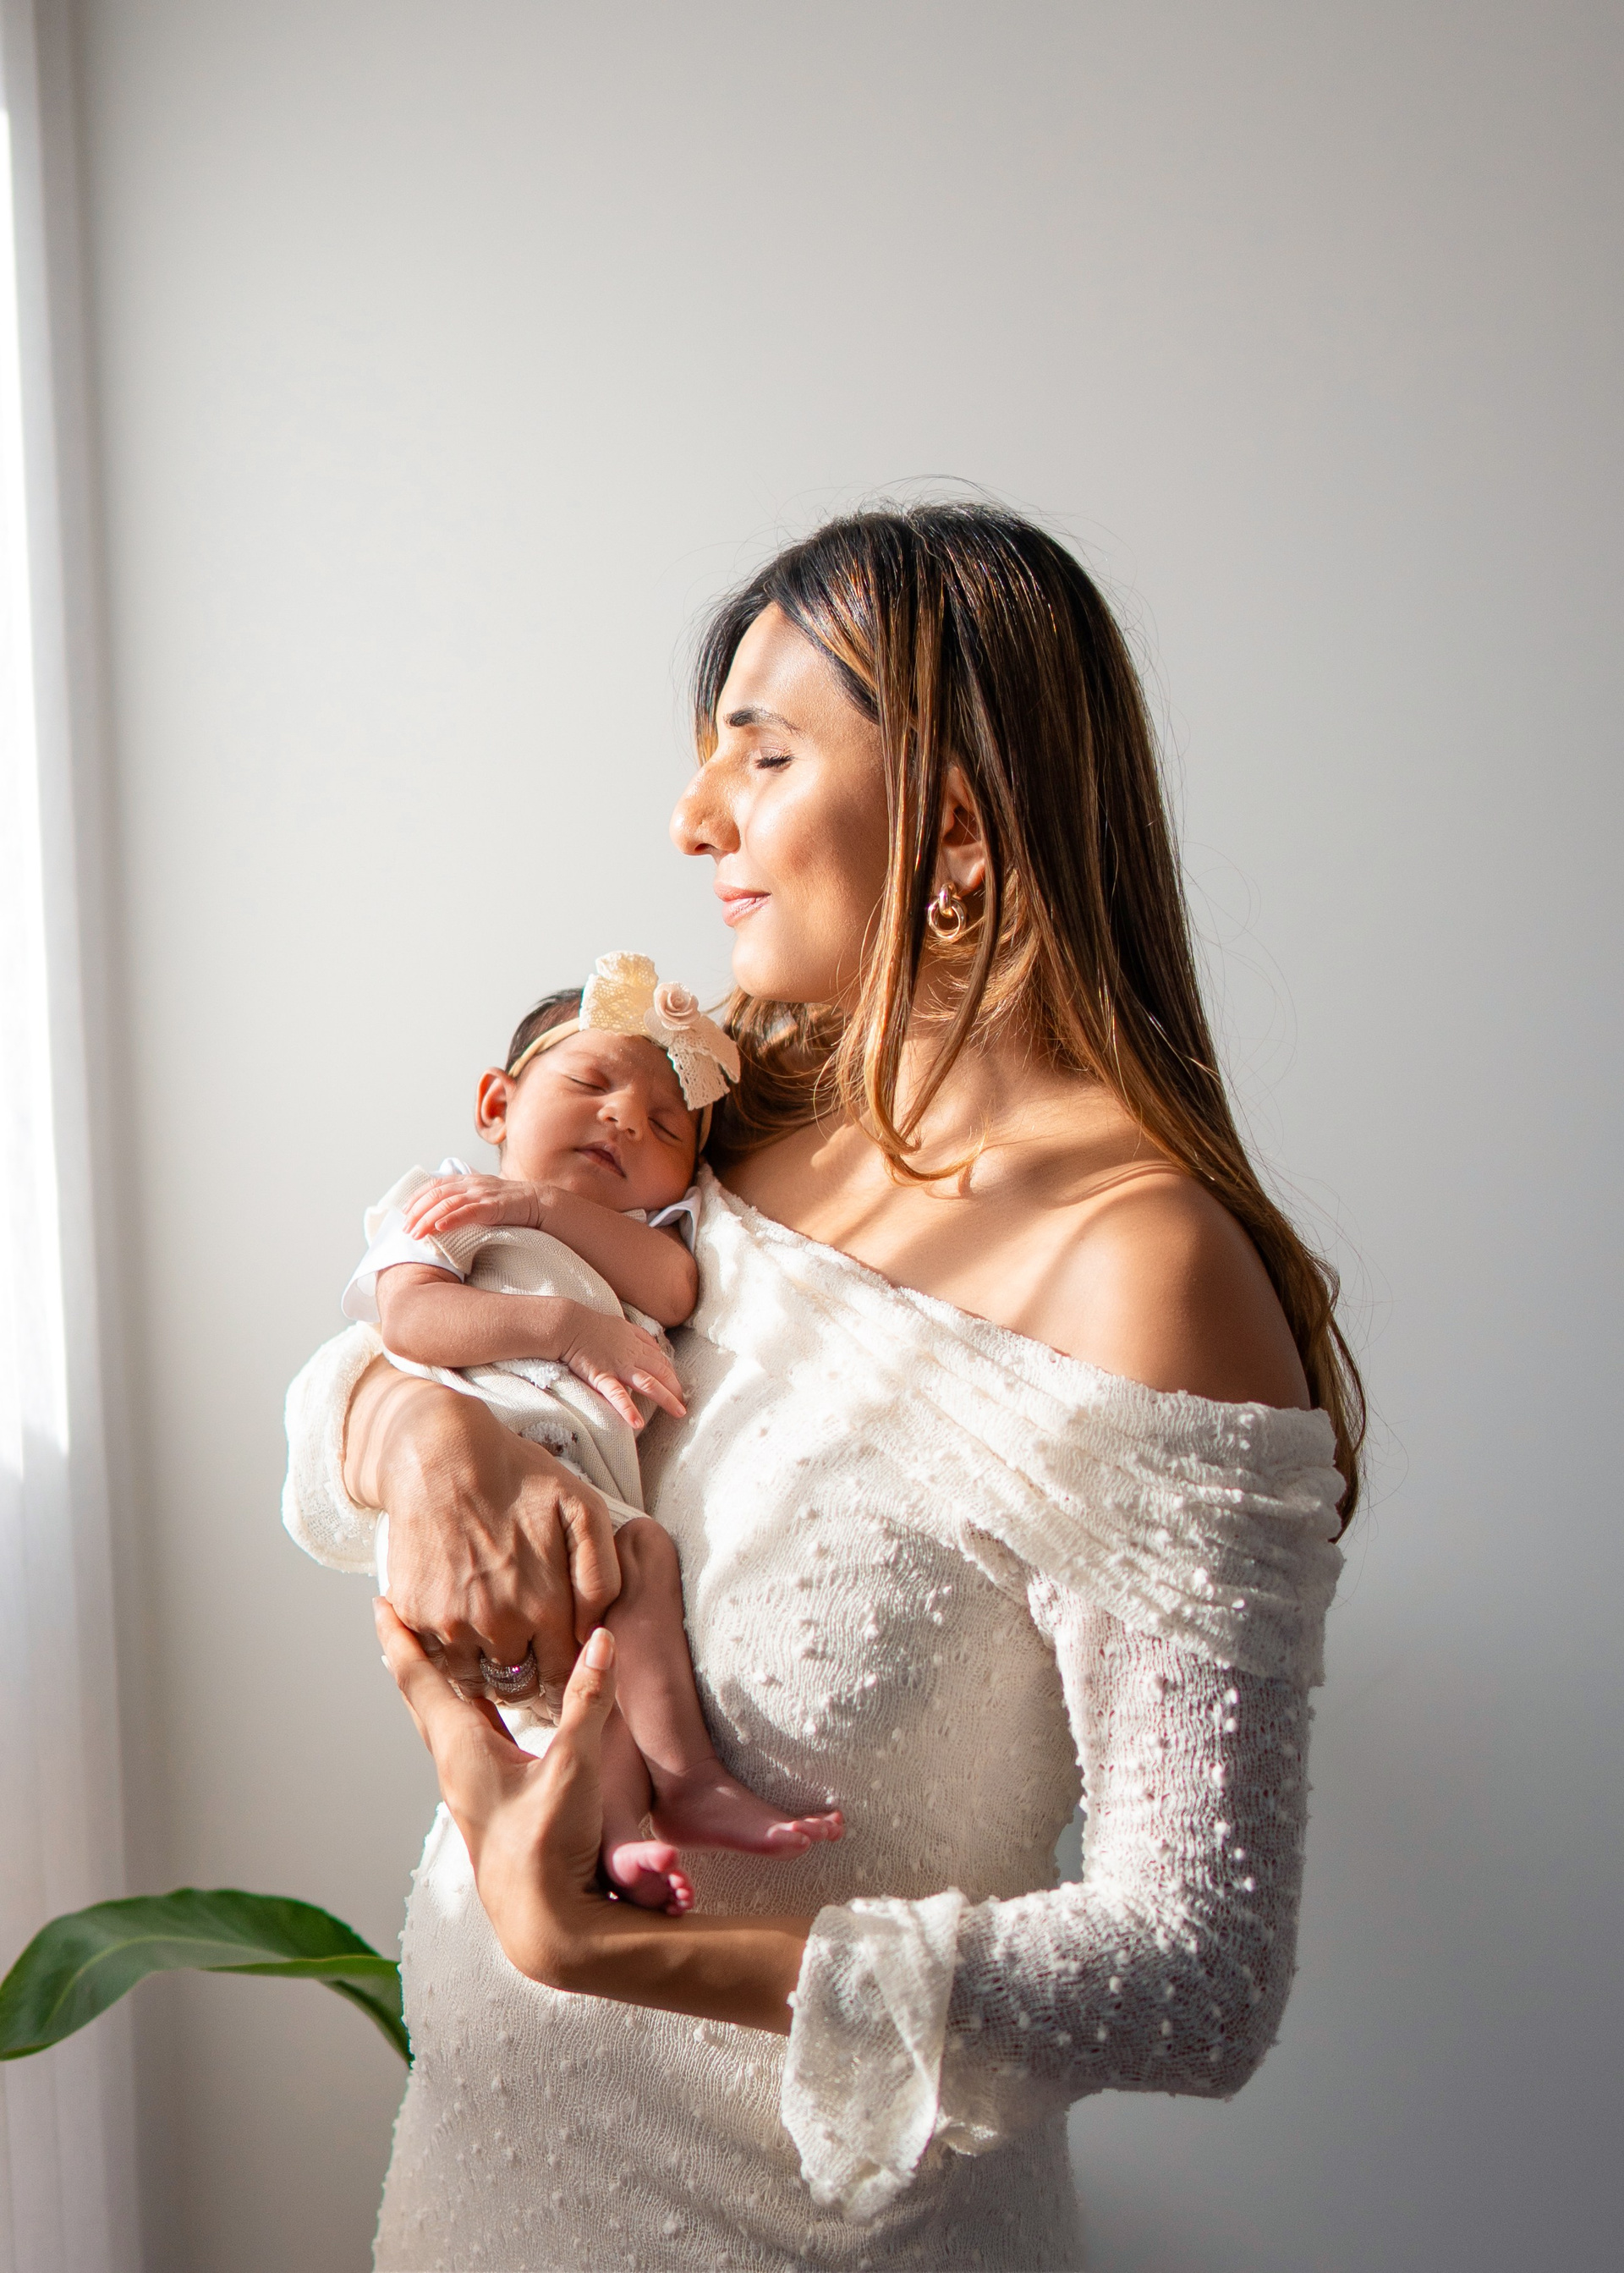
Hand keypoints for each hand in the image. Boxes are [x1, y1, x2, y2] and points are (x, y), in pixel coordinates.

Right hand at [345, 1360, 618, 1701]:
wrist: (442, 1456)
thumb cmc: (517, 1477)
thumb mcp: (585, 1510)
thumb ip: (601, 1577)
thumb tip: (595, 1630)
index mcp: (544, 1609)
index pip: (562, 1677)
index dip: (565, 1679)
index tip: (561, 1674)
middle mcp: (497, 1626)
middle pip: (518, 1687)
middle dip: (528, 1682)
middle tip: (528, 1667)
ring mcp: (451, 1625)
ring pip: (475, 1680)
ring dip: (487, 1672)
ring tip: (494, 1650)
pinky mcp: (414, 1615)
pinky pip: (436, 1658)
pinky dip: (449, 1653)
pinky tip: (461, 1628)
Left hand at [376, 1598, 810, 2031]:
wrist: (547, 1926)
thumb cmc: (547, 1852)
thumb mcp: (573, 1767)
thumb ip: (588, 1701)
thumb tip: (600, 1639)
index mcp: (460, 1751)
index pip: (419, 1680)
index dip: (399, 1639)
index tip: (380, 1603)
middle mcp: (456, 1768)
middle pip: (424, 1698)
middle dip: (412, 1655)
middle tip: (401, 1618)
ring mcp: (473, 1790)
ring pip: (446, 1722)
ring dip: (441, 1684)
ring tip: (442, 1653)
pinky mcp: (494, 1805)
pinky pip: (471, 1743)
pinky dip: (470, 1712)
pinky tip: (490, 1712)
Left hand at [402, 1172, 546, 1239]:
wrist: (544, 1205)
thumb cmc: (514, 1209)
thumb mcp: (485, 1203)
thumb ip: (467, 1206)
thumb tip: (444, 1222)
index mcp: (469, 1181)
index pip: (436, 1185)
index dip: (417, 1197)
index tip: (404, 1213)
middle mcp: (473, 1184)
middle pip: (437, 1193)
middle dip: (417, 1211)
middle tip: (406, 1229)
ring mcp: (484, 1193)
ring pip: (448, 1202)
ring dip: (428, 1218)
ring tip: (417, 1233)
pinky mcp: (496, 1206)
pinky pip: (470, 1211)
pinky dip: (452, 1219)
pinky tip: (439, 1228)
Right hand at [554, 1306, 686, 1430]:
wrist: (568, 1325)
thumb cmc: (591, 1325)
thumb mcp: (621, 1325)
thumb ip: (638, 1336)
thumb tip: (654, 1345)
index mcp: (637, 1343)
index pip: (661, 1361)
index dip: (671, 1375)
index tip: (677, 1387)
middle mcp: (633, 1355)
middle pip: (661, 1372)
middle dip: (676, 1389)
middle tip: (684, 1405)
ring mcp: (619, 1367)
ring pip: (649, 1383)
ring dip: (666, 1398)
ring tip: (679, 1413)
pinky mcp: (602, 1377)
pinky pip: (618, 1395)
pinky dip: (628, 1409)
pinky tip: (638, 1422)